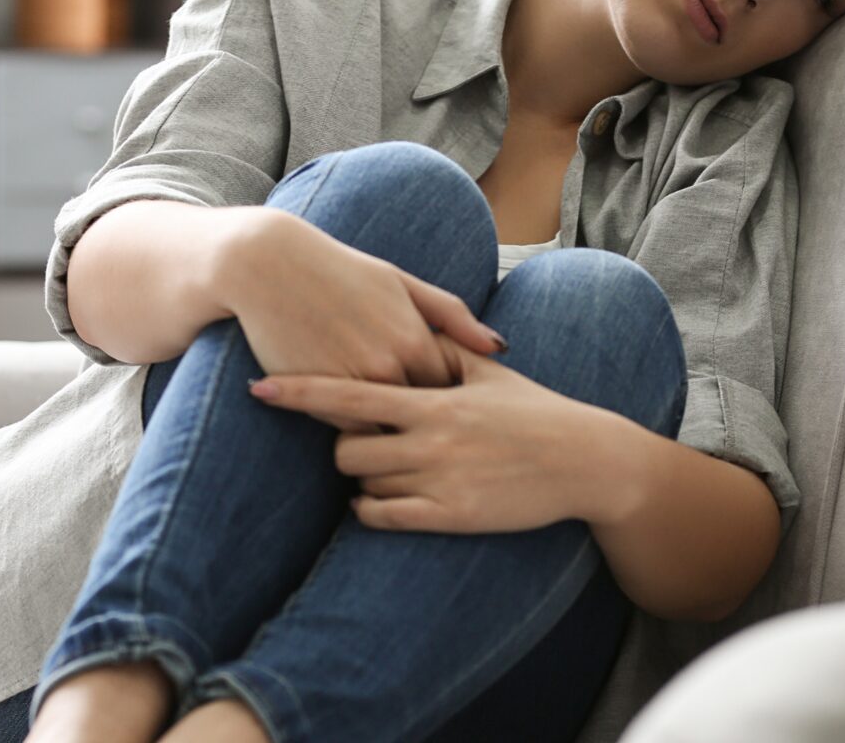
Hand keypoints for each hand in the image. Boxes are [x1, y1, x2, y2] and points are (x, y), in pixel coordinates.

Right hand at [216, 210, 505, 432]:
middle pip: (424, 417)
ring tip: (405, 443)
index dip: (454, 399)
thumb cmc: (342, 271)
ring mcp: (352, 386)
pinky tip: (365, 433)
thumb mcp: (402, 283)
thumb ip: (453, 316)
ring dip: (395, 437)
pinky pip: (349, 433)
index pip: (454, 390)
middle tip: (440, 435)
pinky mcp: (316, 400)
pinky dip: (359, 434)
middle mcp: (388, 366)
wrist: (268, 268)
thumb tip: (500, 347)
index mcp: (415, 338)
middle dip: (430, 426)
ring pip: (388, 433)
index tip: (456, 407)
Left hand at [248, 331, 610, 532]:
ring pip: (363, 484)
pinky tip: (378, 501)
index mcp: (435, 399)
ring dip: (361, 479)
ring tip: (380, 470)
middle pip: (346, 447)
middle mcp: (432, 439)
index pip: (350, 393)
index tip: (261, 387)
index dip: (300, 392)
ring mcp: (440, 480)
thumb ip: (444, 349)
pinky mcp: (452, 516)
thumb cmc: (536, 411)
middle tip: (360, 441)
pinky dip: (371, 510)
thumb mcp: (489, 372)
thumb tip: (408, 328)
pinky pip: (385, 517)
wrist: (583, 459)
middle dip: (343, 445)